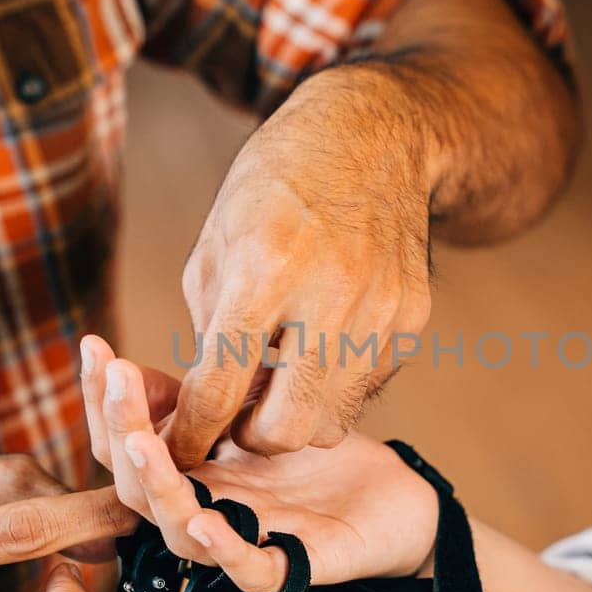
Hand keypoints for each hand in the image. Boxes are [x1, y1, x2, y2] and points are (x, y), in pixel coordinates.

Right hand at [79, 336, 437, 591]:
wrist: (394, 498)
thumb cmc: (322, 459)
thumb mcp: (260, 404)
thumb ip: (208, 387)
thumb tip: (153, 349)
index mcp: (195, 473)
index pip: (128, 443)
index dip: (104, 401)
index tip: (95, 348)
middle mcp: (209, 509)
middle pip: (138, 486)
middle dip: (120, 430)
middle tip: (117, 381)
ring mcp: (246, 538)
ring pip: (179, 531)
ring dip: (156, 487)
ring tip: (142, 444)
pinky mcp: (292, 565)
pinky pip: (248, 569)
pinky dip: (223, 548)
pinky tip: (205, 518)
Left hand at [167, 65, 433, 468]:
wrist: (373, 138)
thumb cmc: (276, 188)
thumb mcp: (217, 245)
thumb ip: (209, 332)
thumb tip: (209, 412)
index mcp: (264, 270)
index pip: (218, 390)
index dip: (190, 436)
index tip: (179, 452)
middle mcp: (330, 294)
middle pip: (285, 430)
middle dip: (250, 440)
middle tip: (235, 418)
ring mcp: (381, 310)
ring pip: (331, 423)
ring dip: (295, 418)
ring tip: (276, 385)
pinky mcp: (413, 318)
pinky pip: (365, 389)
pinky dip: (334, 386)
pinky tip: (319, 348)